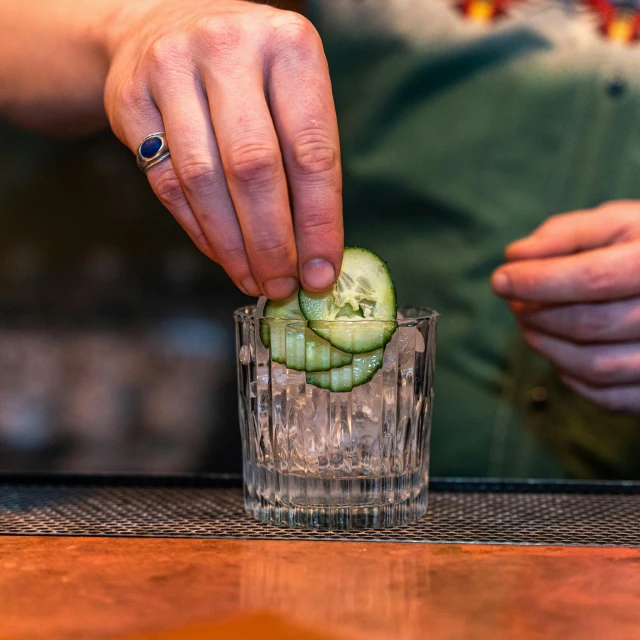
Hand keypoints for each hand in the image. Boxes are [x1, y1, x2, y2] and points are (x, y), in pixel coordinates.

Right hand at [104, 0, 341, 297]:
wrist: (165, 25)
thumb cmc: (249, 74)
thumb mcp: (290, 95)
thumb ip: (305, 164)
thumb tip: (314, 255)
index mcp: (288, 47)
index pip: (311, 152)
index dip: (317, 223)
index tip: (320, 273)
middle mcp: (228, 47)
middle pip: (253, 168)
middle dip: (271, 243)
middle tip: (283, 287)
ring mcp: (171, 68)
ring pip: (204, 181)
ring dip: (232, 246)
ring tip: (254, 280)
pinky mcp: (129, 99)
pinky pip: (167, 183)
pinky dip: (199, 230)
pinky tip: (223, 255)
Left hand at [491, 201, 639, 412]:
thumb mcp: (617, 223)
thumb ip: (567, 233)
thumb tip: (515, 255)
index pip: (593, 279)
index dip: (537, 282)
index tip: (500, 280)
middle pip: (588, 325)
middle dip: (537, 314)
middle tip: (515, 301)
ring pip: (595, 367)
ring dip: (547, 346)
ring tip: (530, 323)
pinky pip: (608, 396)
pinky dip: (571, 375)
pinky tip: (560, 348)